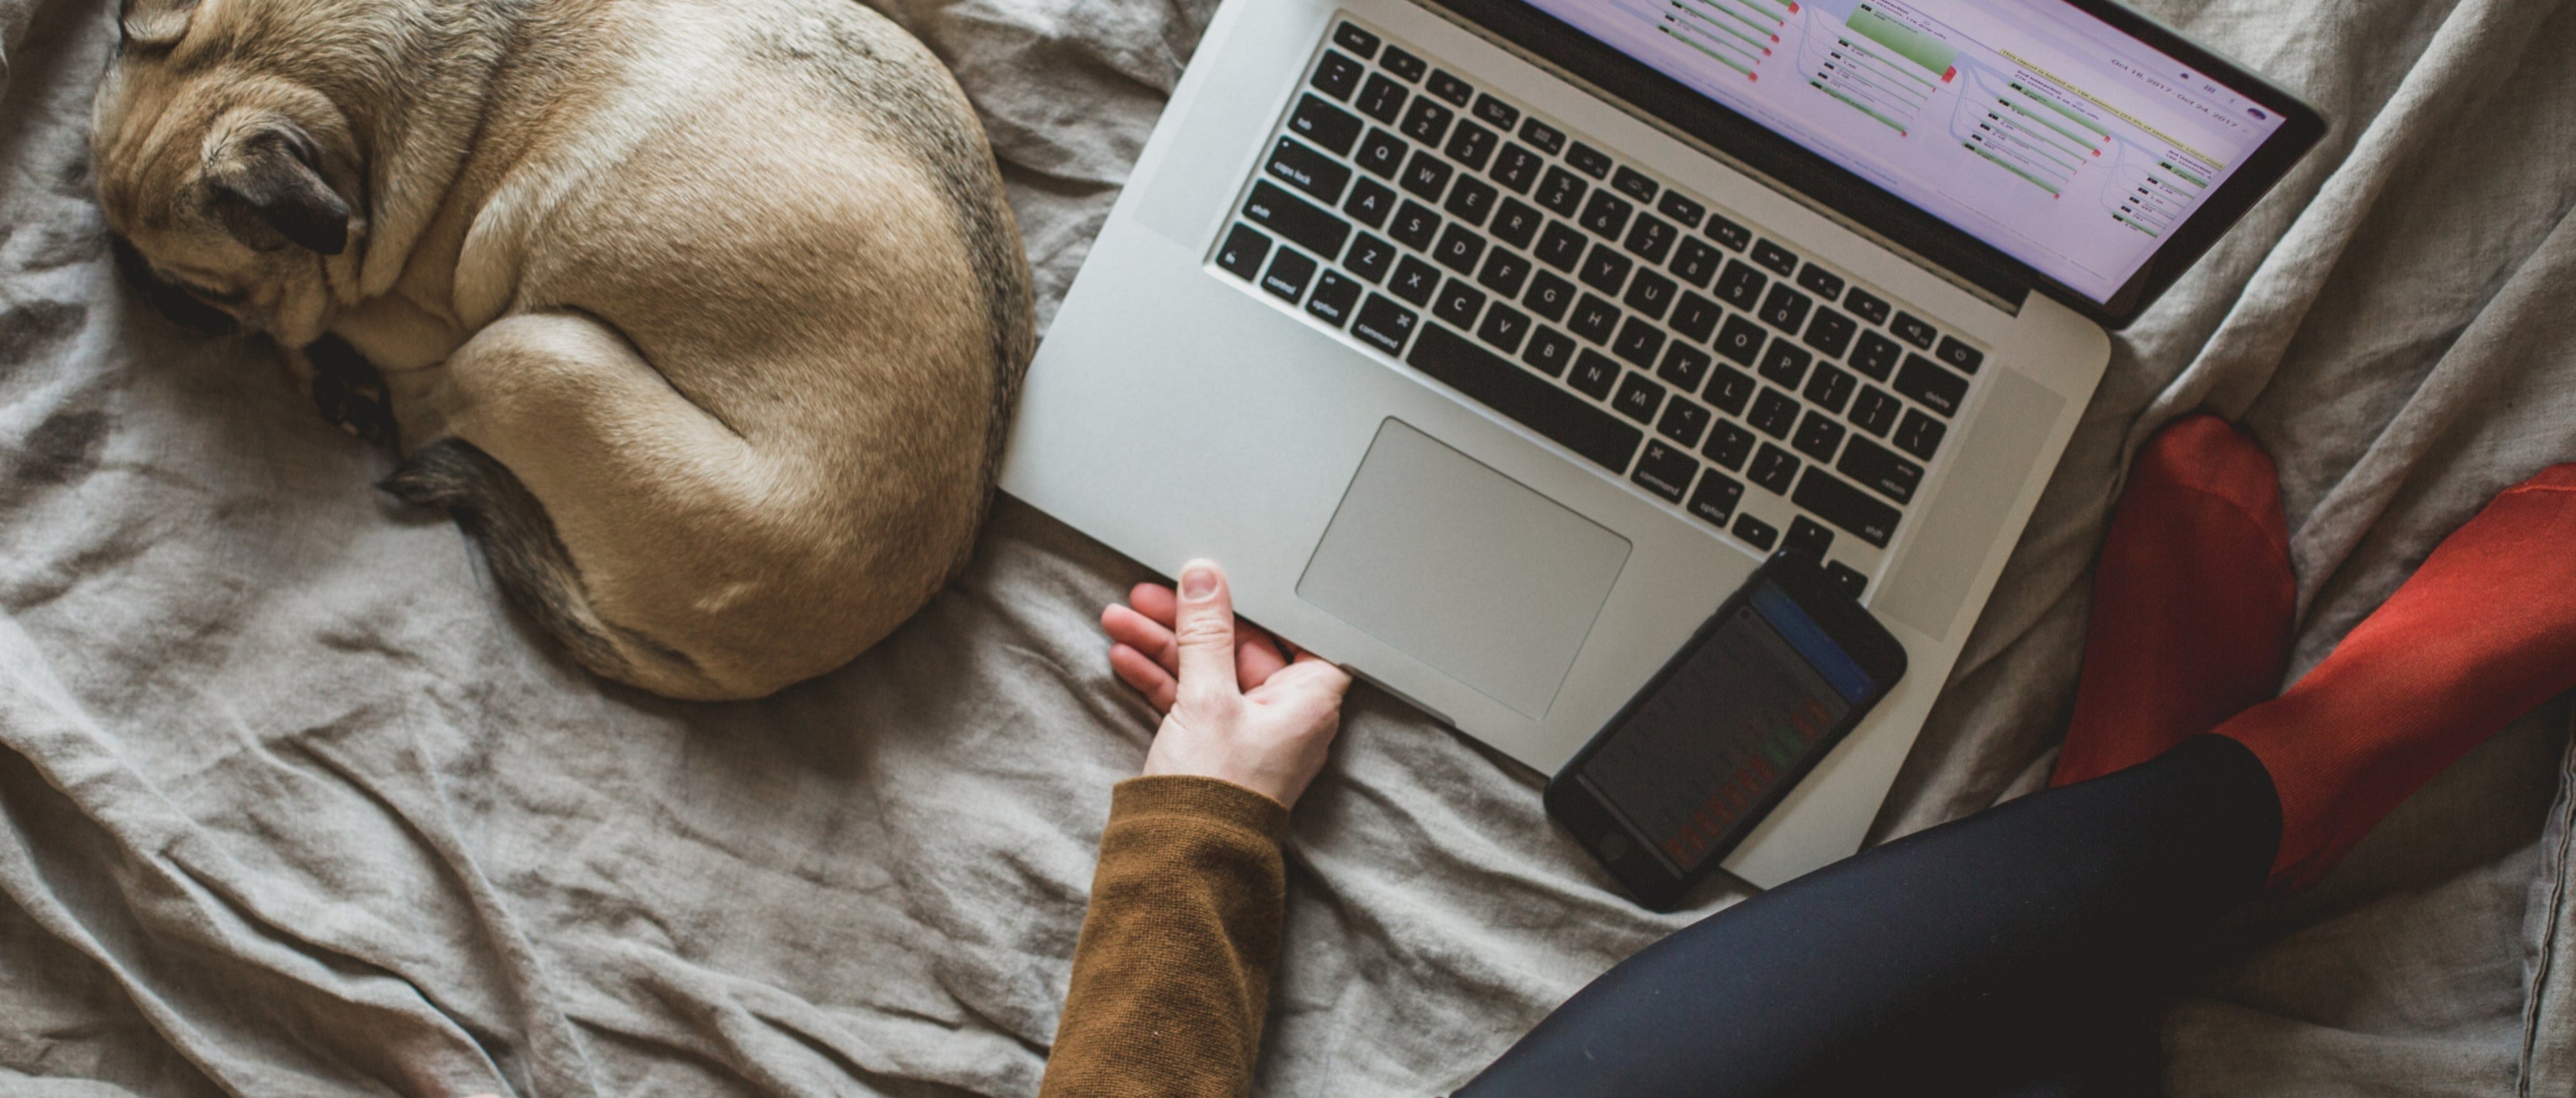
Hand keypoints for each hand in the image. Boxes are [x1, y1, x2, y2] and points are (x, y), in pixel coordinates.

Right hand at [1102, 560, 1351, 807]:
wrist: (1183, 860)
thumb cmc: (1215, 794)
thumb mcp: (1207, 698)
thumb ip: (1205, 632)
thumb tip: (1205, 580)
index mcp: (1309, 699)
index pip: (1293, 631)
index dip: (1256, 601)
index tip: (1220, 578)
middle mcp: (1285, 713)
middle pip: (1239, 646)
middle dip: (1187, 619)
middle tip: (1148, 593)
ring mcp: (1248, 729)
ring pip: (1207, 670)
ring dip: (1162, 644)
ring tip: (1119, 618)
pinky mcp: (1216, 745)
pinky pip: (1190, 698)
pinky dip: (1160, 678)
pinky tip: (1125, 656)